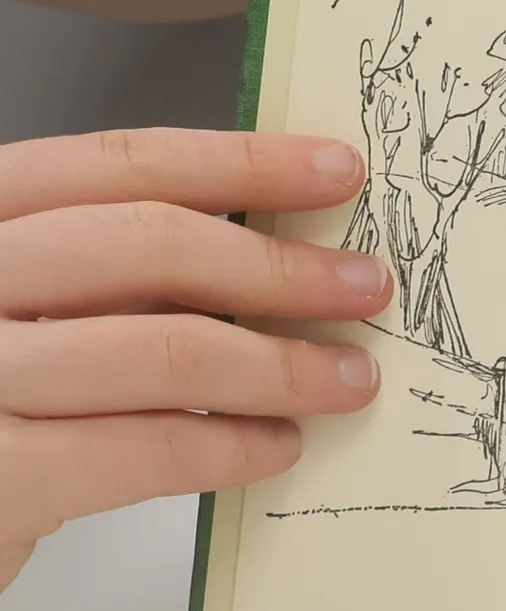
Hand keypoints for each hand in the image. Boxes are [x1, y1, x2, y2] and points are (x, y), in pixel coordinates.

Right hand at [0, 129, 391, 593]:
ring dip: (281, 367)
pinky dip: (232, 445)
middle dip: (277, 266)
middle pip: (147, 245)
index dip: (239, 162)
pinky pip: (147, 448)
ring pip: (165, 351)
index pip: (117, 164)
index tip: (339, 171)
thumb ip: (118, 271)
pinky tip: (276, 445)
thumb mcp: (36, 305)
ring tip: (348, 379)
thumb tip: (278, 247)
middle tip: (365, 286)